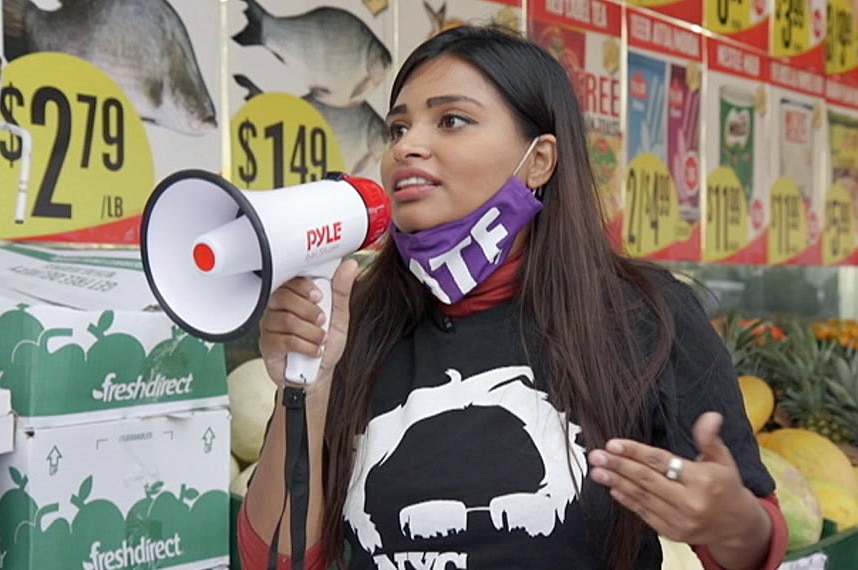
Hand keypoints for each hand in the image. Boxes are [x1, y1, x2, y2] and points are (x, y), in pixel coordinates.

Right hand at [257, 259, 359, 388]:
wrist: (319, 376)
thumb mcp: (339, 317)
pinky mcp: (268, 346)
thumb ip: (341, 292)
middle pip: (284, 297)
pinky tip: (313, 351)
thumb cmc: (325, 345)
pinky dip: (305, 346)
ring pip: (286, 319)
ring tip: (321, 340)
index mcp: (294, 297)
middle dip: (309, 310)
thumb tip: (349, 266)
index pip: (290, 279)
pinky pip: (284, 340)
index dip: (304, 286)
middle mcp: (278, 309)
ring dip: (311, 332)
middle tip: (322, 321)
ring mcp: (270, 327)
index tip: (320, 296)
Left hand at [588, 412, 766, 546]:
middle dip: (618, 465)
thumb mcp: (723, 461)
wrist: (739, 527)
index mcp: (702, 480)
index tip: (613, 443)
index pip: (661, 462)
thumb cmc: (727, 488)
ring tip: (597, 471)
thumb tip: (710, 416)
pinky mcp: (672, 532)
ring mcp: (680, 519)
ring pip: (642, 496)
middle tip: (596, 455)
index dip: (635, 452)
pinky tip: (613, 489)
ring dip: (616, 482)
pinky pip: (645, 513)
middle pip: (647, 479)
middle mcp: (689, 501)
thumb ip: (710, 439)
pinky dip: (628, 501)